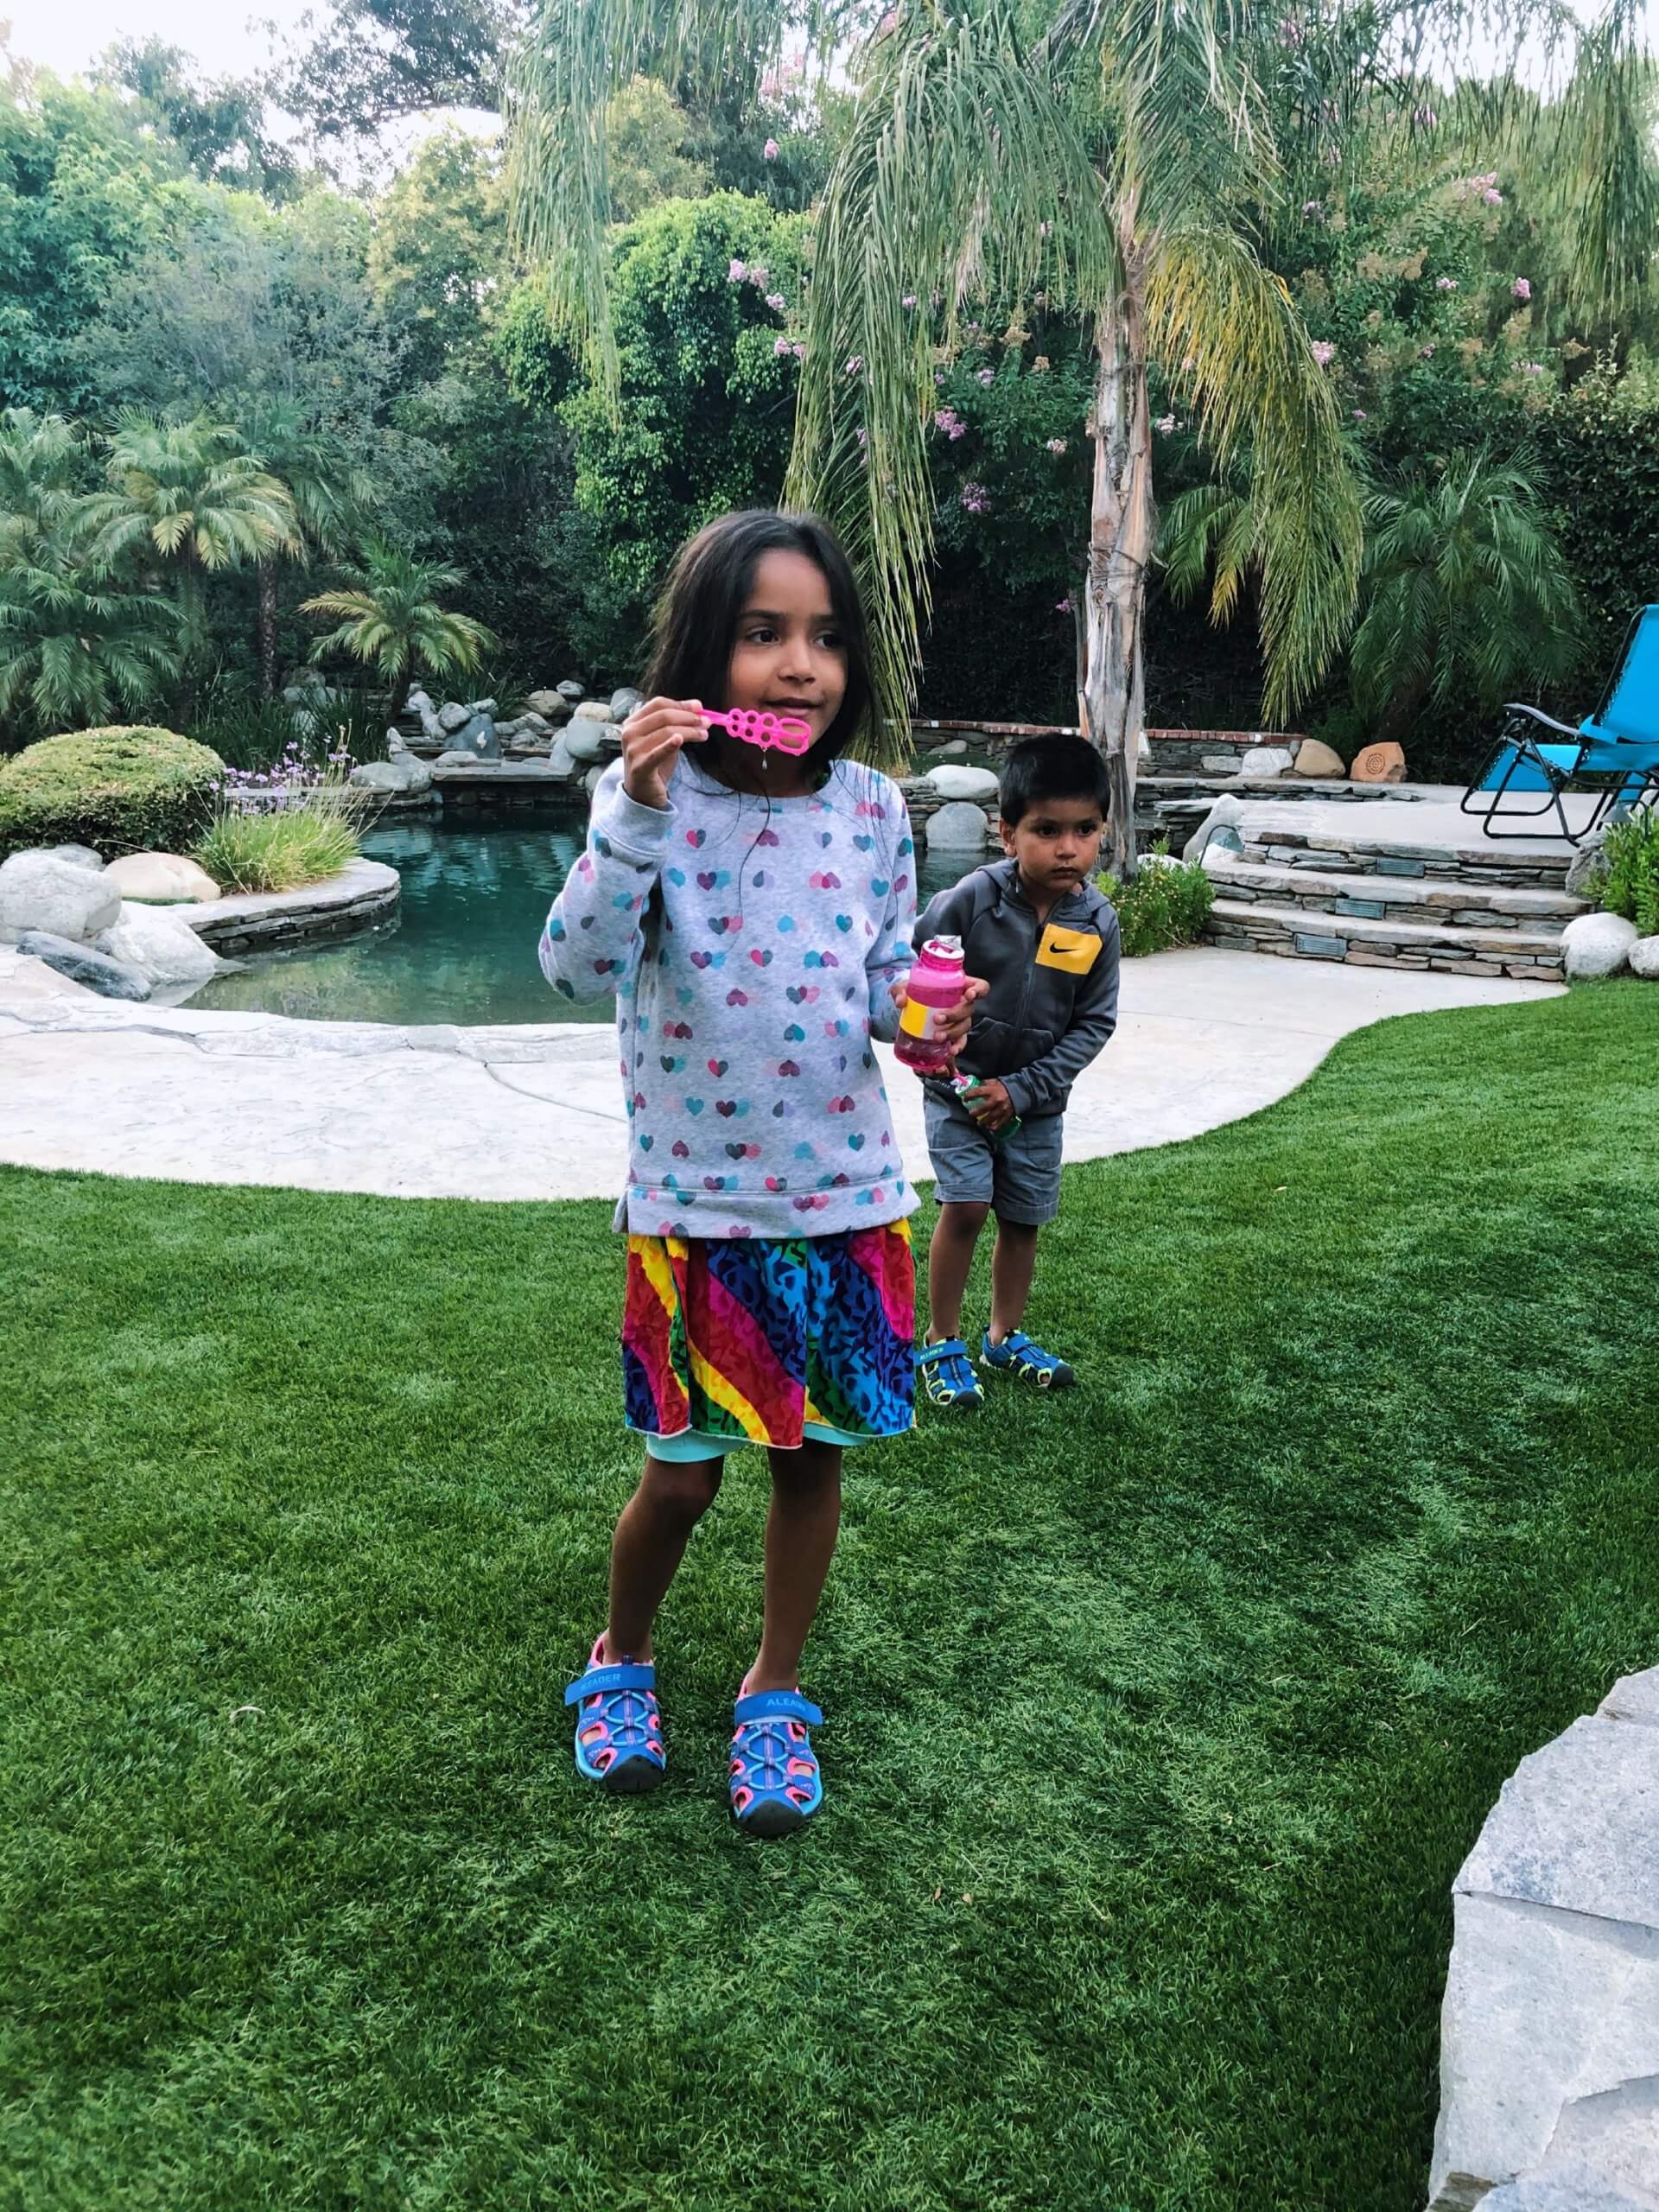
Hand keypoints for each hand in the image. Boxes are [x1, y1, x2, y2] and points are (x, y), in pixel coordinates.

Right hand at [620, 696, 705, 810]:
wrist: (642, 794)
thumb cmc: (654, 764)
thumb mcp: (662, 740)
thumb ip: (675, 725)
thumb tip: (698, 711)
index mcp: (633, 722)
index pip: (658, 704)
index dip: (681, 704)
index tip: (700, 707)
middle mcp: (629, 733)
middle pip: (664, 715)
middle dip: (689, 717)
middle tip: (706, 722)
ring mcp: (633, 750)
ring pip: (666, 731)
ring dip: (689, 731)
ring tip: (704, 734)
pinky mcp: (640, 767)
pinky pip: (657, 753)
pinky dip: (669, 745)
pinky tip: (680, 740)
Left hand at [889, 974, 987, 1055]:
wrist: (911, 1007)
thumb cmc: (915, 991)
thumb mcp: (906, 987)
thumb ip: (901, 990)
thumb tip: (901, 1001)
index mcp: (959, 987)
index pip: (980, 986)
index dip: (979, 990)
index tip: (969, 994)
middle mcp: (964, 1003)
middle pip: (969, 1009)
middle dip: (954, 1015)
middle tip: (937, 1019)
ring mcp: (961, 1020)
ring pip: (964, 1026)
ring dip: (952, 1032)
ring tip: (937, 1037)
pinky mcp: (955, 1034)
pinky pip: (961, 1041)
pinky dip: (957, 1046)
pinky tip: (950, 1051)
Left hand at [962, 1077, 1015, 1132]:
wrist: (1022, 1090)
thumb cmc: (1006, 1086)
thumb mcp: (995, 1081)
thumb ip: (985, 1084)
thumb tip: (975, 1086)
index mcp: (992, 1090)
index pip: (977, 1092)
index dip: (969, 1096)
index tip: (965, 1099)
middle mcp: (997, 1100)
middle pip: (982, 1108)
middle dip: (974, 1112)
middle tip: (971, 1114)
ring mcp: (1002, 1108)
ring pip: (990, 1118)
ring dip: (983, 1122)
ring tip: (979, 1123)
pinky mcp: (1008, 1115)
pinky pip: (999, 1124)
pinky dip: (993, 1127)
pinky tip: (989, 1127)